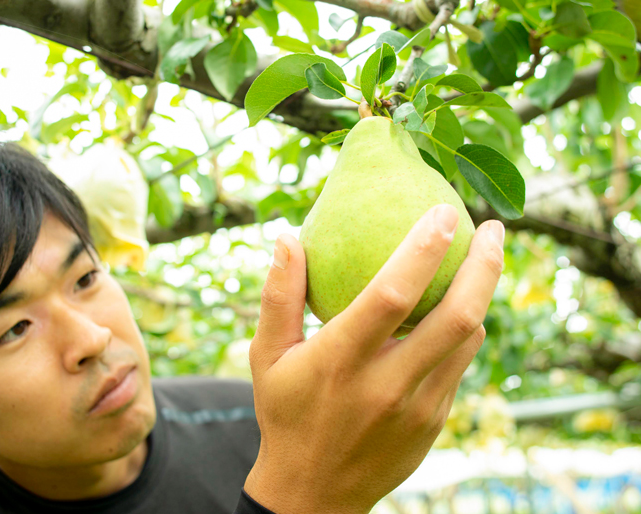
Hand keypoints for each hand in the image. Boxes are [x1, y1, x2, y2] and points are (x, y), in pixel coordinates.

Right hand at [244, 204, 504, 513]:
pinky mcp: (434, 421)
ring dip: (484, 292)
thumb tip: (288, 237)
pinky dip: (466, 327)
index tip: (445, 211)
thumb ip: (278, 297)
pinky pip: (460, 364)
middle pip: (456, 317)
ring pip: (468, 339)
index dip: (423, 249)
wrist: (313, 492)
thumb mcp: (266, 357)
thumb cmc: (285, 413)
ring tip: (485, 257)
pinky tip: (460, 305)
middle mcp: (387, 384)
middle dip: (484, 265)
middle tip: (494, 226)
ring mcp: (418, 407)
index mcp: (341, 361)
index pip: (392, 295)